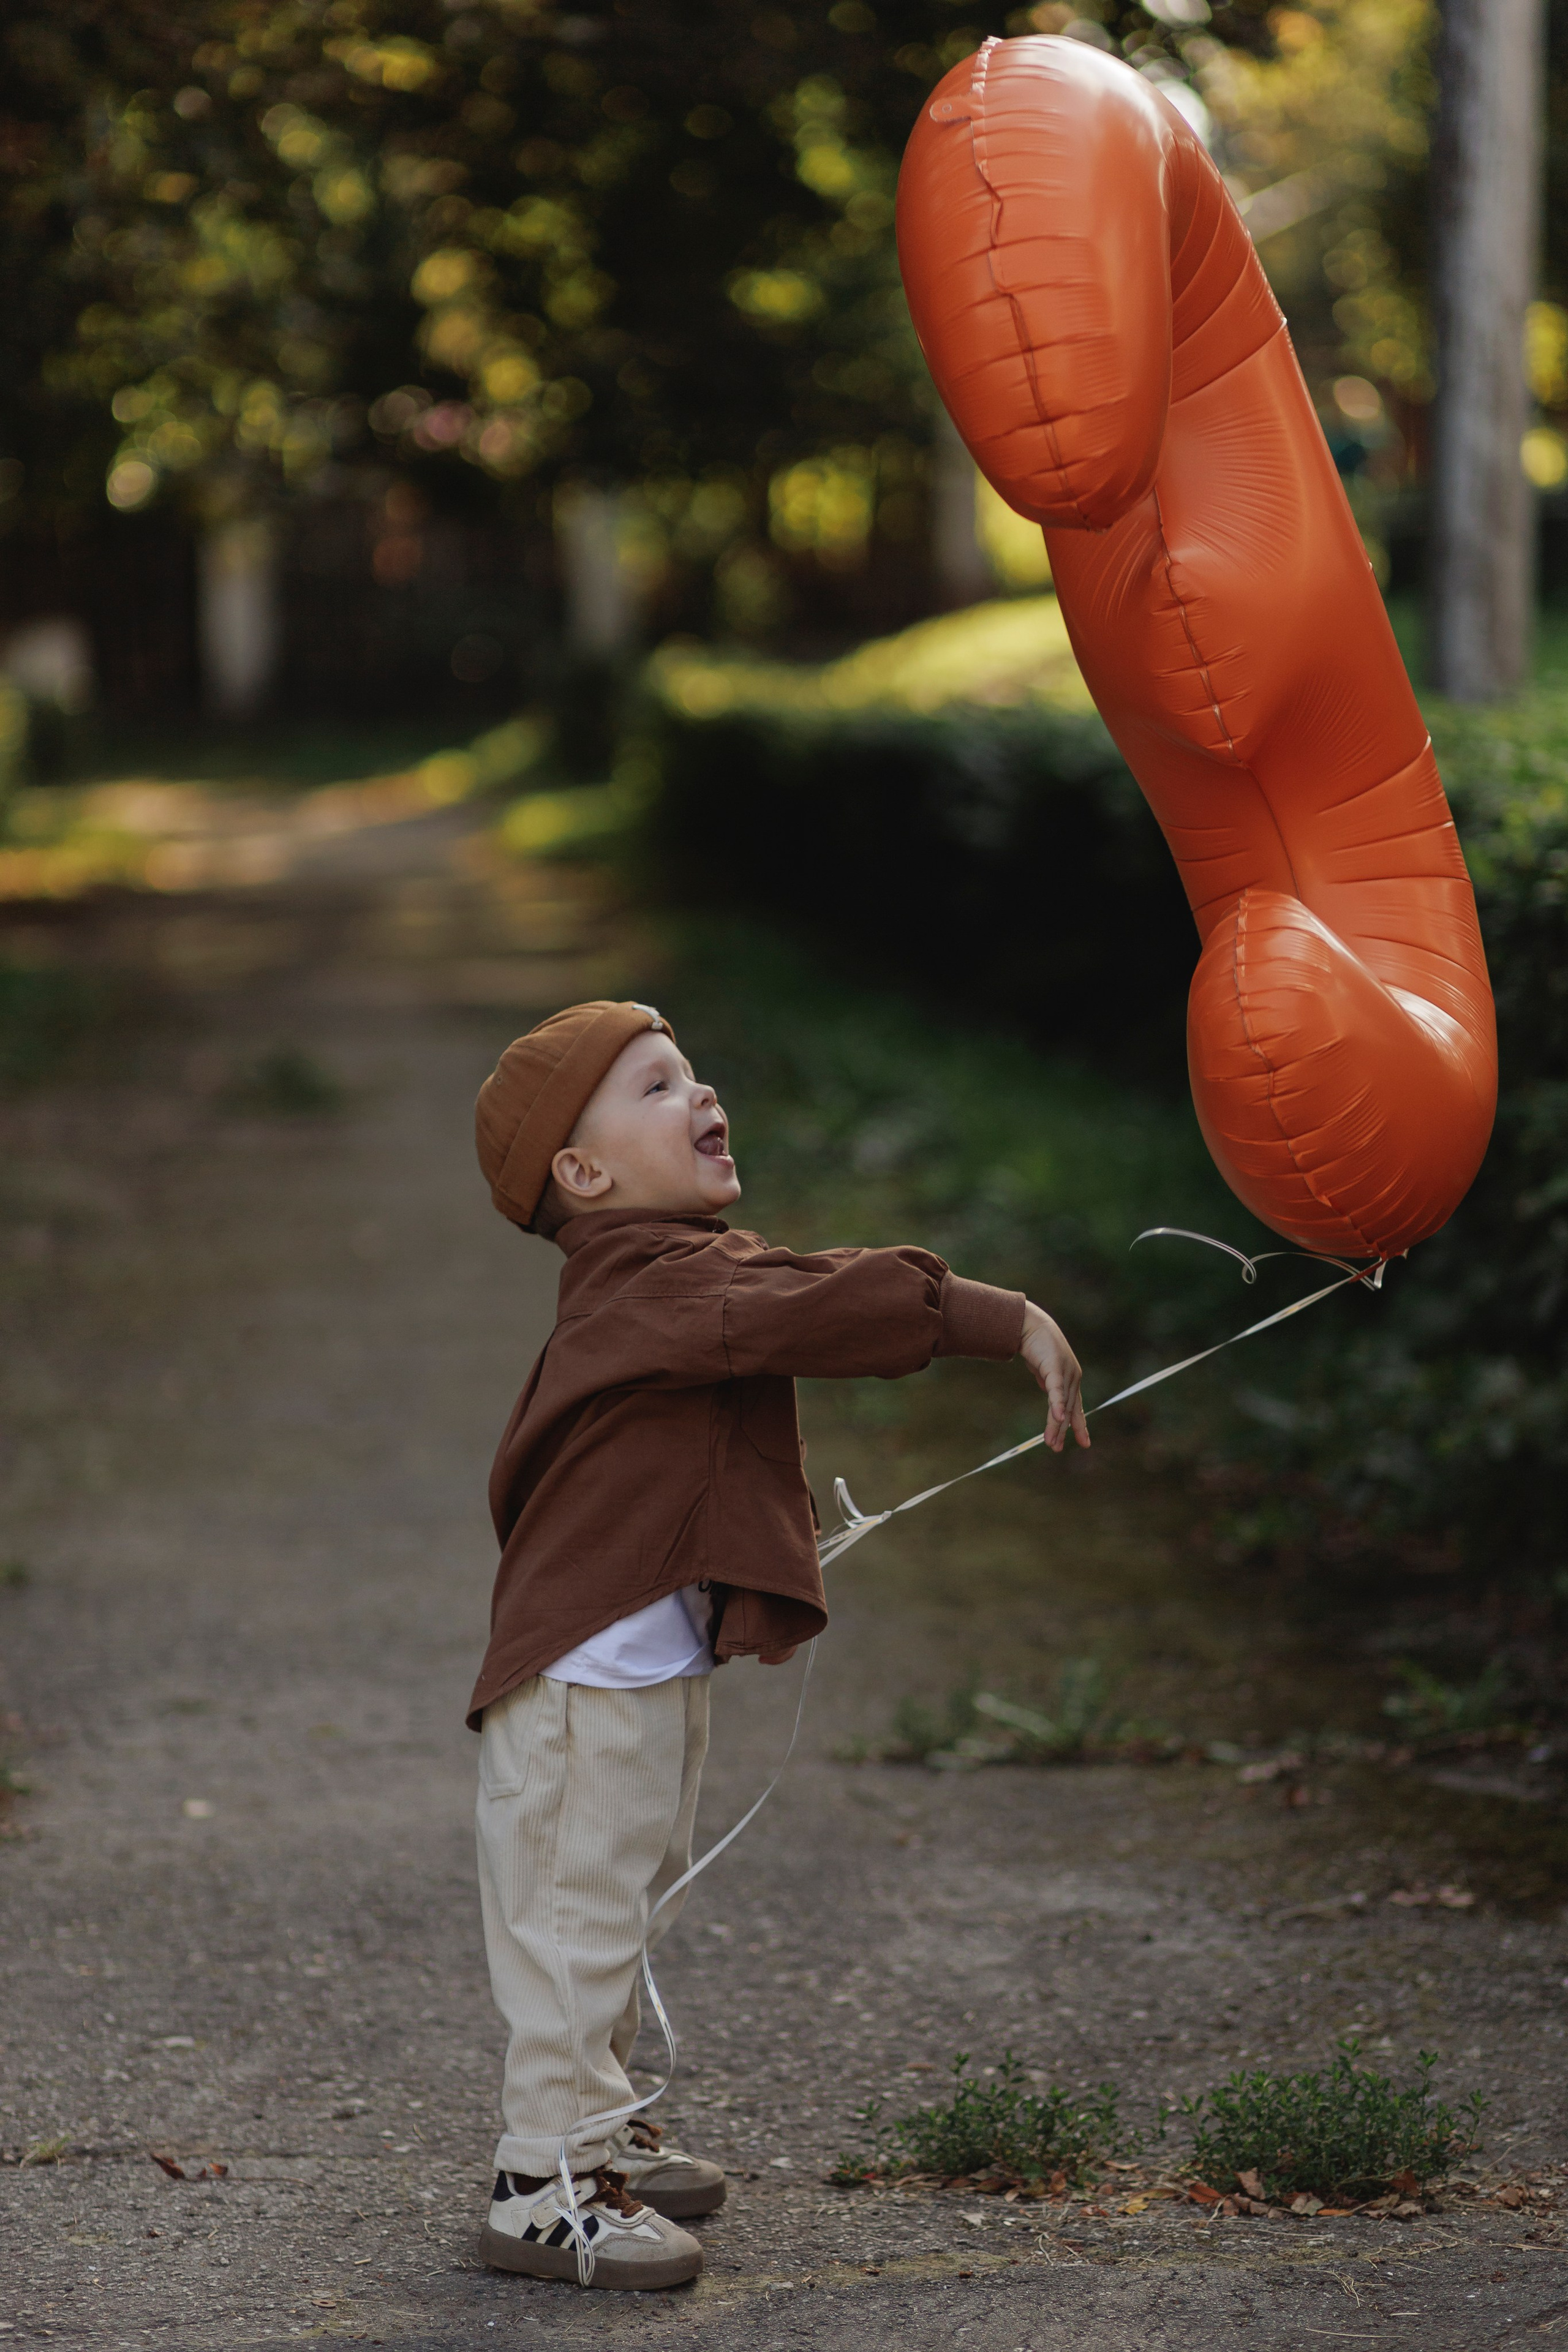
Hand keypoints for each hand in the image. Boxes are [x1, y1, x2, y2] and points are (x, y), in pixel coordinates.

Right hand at [1019, 1301, 1089, 1452]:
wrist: (1030, 1324)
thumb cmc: (1038, 1345)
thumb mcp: (1045, 1370)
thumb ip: (1051, 1384)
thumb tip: (1053, 1399)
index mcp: (1071, 1379)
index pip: (1077, 1407)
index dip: (1080, 1425)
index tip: (1084, 1442)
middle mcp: (1073, 1377)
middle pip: (1069, 1410)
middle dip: (1064, 1431)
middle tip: (1058, 1449)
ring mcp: (1066, 1372)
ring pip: (1062, 1405)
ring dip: (1057, 1425)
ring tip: (1052, 1443)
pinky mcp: (1055, 1368)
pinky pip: (1056, 1391)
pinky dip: (1057, 1405)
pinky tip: (1058, 1419)